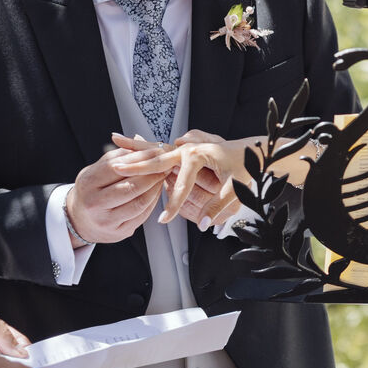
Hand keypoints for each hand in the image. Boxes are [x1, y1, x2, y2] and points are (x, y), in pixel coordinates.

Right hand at [64, 142, 170, 243]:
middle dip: (153, 174)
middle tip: (165, 164)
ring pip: (140, 203)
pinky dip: (153, 202)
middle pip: (131, 187)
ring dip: (156, 188)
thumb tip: (139, 140)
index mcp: (87, 183)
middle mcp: (94, 203)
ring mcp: (107, 221)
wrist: (80, 220)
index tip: (157, 150)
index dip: (140, 158)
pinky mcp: (119, 232)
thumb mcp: (97, 169)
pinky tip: (156, 191)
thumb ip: (118, 155)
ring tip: (162, 176)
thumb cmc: (92, 189)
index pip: (118, 167)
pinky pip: (142, 216)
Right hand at [113, 131, 250, 229]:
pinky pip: (160, 148)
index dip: (173, 204)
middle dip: (137, 165)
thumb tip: (204, 224)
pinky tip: (127, 143)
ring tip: (115, 145)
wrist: (253, 151)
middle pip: (159, 158)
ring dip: (134, 149)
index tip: (164, 220)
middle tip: (118, 169)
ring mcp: (186, 146)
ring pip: (155, 149)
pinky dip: (143, 146)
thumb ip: (218, 205)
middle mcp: (189, 148)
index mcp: (200, 156)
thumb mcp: (236, 187)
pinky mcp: (184, 148)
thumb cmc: (245, 167)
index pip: (182, 185)